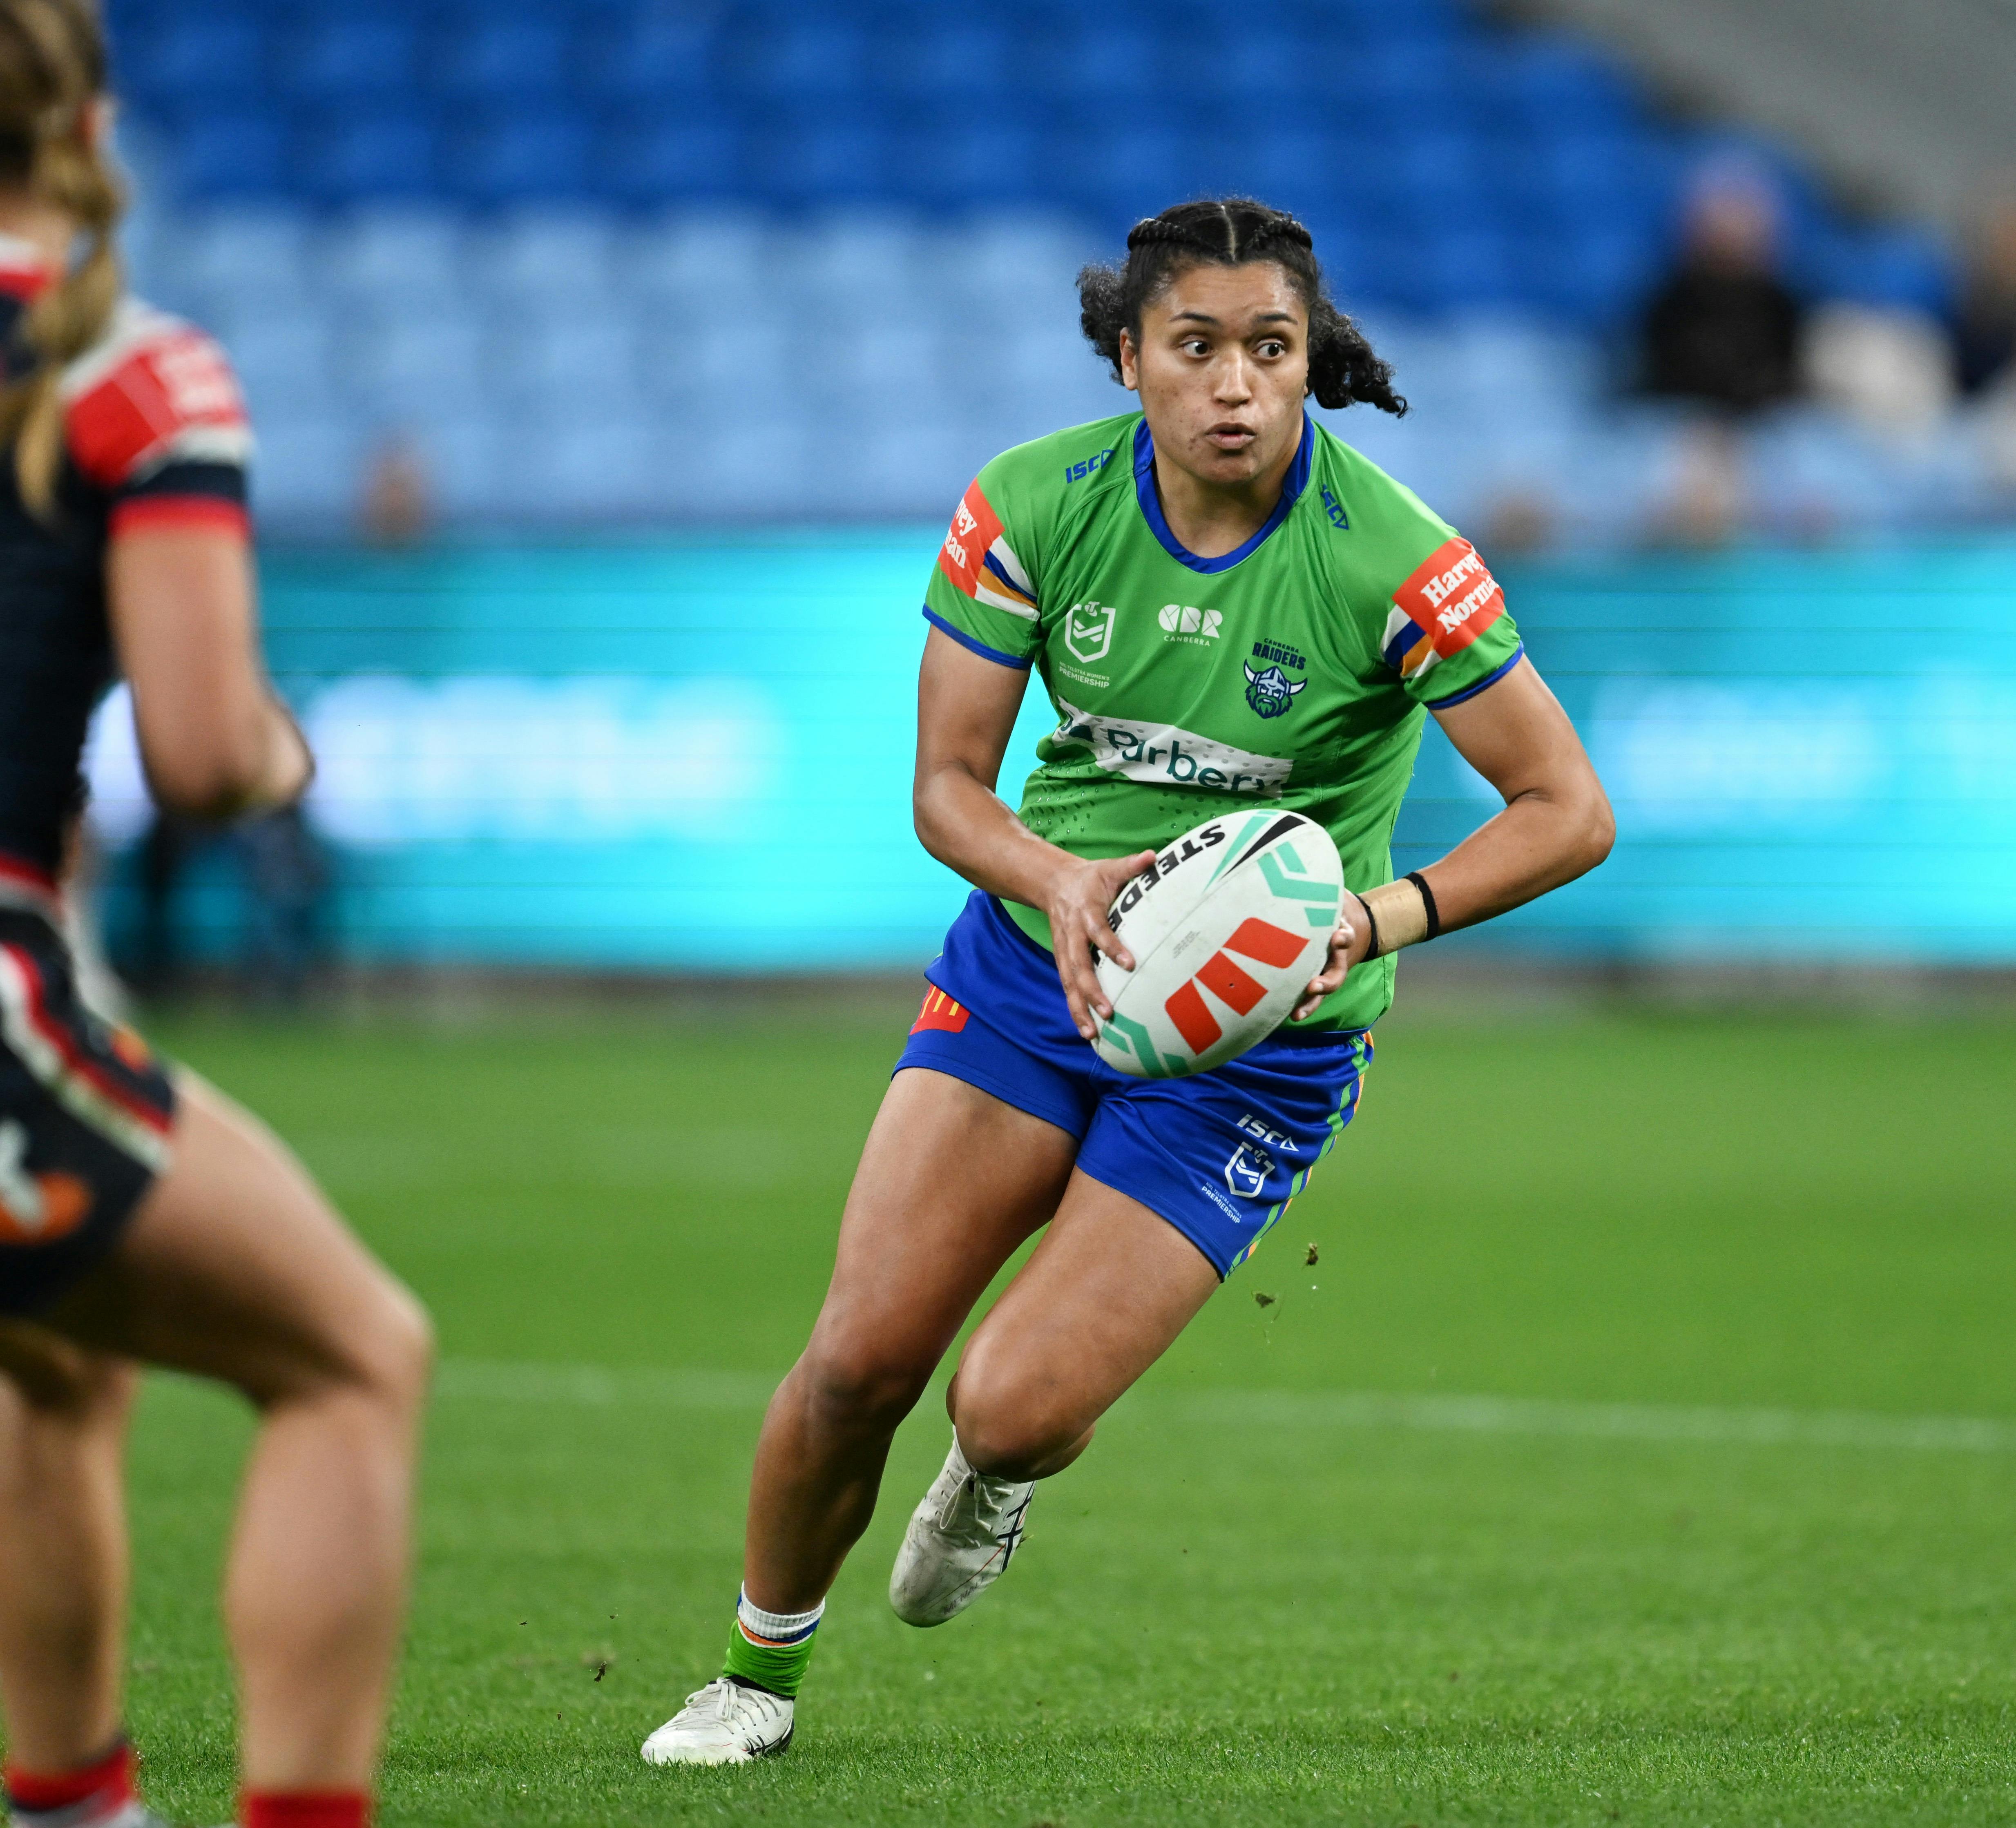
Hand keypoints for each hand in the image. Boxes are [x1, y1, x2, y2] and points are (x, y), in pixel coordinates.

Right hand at [1042, 849, 1158, 1040]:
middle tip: (1109, 1011)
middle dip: (1091, 990)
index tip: (1130, 963)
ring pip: (1069, 983)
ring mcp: (1064, 950)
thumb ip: (1132, 866)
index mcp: (1085, 911)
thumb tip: (1154, 856)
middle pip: (1078, 966)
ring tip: (1091, 1034)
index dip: (1112, 947)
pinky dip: (1075, 1010)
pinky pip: (1068, 988)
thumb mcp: (1109, 868)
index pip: (1098, 931)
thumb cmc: (1090, 878)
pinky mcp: (1063, 961)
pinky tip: (1087, 1032)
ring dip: (1079, 1008)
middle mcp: (1071, 935)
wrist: (1052, 883)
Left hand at [1292, 892, 1370, 1020]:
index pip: (1344, 933)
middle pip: (1336, 964)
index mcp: (1341, 930)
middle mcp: (1337, 953)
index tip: (1338, 933)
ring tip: (1302, 1007)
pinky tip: (1292, 1018)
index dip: (1341, 935)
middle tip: (1315, 981)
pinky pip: (1313, 997)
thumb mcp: (1331, 891)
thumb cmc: (1333, 904)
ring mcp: (1330, 968)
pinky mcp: (1319, 979)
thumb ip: (1320, 882)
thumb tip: (1298, 849)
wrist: (1356, 923)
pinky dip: (1305, 1006)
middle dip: (1326, 972)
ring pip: (1327, 985)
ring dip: (1315, 996)